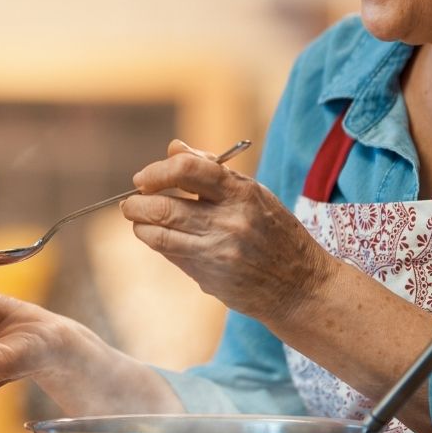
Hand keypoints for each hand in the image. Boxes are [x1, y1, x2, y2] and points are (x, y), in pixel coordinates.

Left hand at [121, 139, 332, 326]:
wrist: (301, 285)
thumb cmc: (276, 233)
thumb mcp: (255, 194)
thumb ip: (212, 170)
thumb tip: (173, 147)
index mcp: (243, 191)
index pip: (188, 169)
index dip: (156, 171)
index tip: (144, 179)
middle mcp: (230, 220)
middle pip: (164, 206)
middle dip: (137, 203)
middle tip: (131, 202)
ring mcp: (219, 251)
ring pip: (159, 234)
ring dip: (139, 225)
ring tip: (138, 220)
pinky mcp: (210, 277)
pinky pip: (171, 254)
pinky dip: (157, 243)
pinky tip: (158, 237)